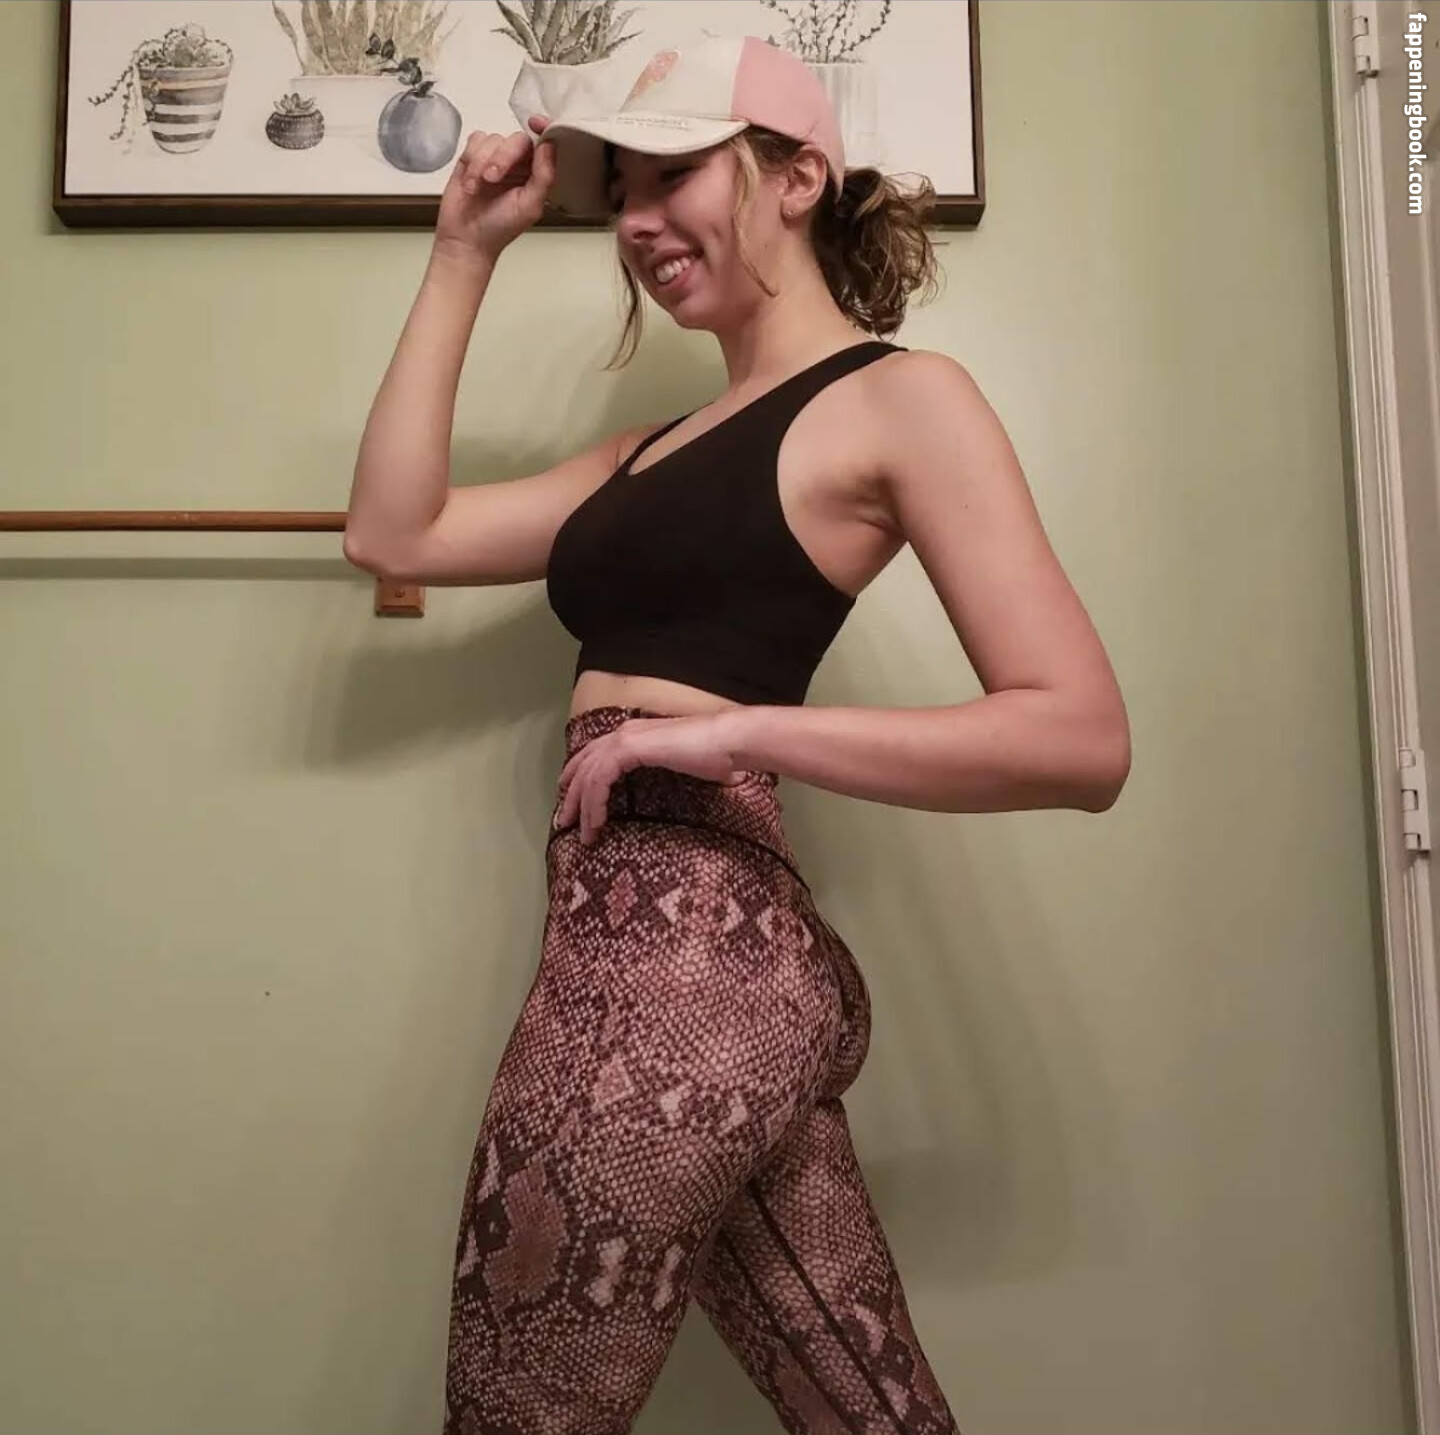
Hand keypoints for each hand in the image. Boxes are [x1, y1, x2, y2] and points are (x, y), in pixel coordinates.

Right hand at [432, 115, 555, 264]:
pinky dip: (471, 160)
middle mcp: (517, 164)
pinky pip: (475, 140)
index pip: (543, 144)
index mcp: (536, 174)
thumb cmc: (500, 228)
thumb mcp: (530, 206)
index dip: (543, 129)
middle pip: (516, 139)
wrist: (466, 239)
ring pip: (493, 139)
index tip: (535, 123)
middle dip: (503, 156)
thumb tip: (549, 145)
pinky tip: (469, 183)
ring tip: (477, 188)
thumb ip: (544, 176)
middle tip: (492, 178)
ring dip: (482, 162)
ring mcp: (494, 158)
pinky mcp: (472, 157)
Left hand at [554, 714, 748, 845]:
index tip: (575, 803)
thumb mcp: (683, 767)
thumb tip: (677, 791)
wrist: (728, 741)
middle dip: (572, 795)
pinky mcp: (629, 747)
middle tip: (565, 823)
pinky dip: (595, 803)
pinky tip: (598, 822)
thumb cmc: (716, 756)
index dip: (580, 777)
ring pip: (588, 774)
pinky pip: (600, 779)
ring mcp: (626, 737)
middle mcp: (625, 732)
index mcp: (636, 734)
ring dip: (582, 807)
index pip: (595, 755)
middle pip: (584, 764)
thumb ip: (668, 772)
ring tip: (584, 834)